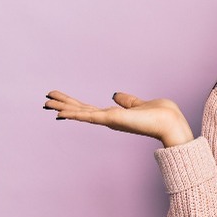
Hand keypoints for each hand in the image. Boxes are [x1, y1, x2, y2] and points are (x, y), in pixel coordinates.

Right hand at [43, 90, 193, 147]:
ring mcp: (109, 120)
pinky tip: (60, 112)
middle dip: (64, 104)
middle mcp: (109, 119)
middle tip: (45, 99)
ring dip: (63, 107)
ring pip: (81, 113)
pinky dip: (74, 114)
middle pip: (81, 110)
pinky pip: (88, 116)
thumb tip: (115, 95)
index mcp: (115, 115)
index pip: (89, 108)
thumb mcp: (140, 103)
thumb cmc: (161, 114)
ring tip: (46, 102)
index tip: (60, 99)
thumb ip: (127, 101)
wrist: (170, 122)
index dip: (74, 104)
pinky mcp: (112, 119)